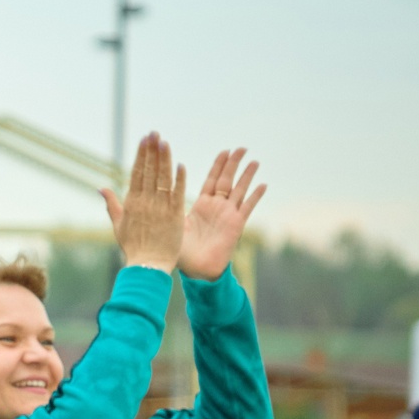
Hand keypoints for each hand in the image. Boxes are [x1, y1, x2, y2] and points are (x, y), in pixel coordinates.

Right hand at [101, 132, 185, 271]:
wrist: (147, 265)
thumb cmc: (133, 247)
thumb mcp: (118, 225)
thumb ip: (111, 204)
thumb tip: (100, 188)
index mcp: (131, 203)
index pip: (136, 173)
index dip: (141, 155)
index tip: (144, 140)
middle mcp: (145, 202)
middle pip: (149, 171)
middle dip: (152, 151)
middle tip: (155, 133)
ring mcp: (160, 208)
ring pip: (162, 178)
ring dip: (164, 159)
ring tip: (165, 142)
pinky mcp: (174, 215)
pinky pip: (176, 193)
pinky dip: (178, 179)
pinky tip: (180, 165)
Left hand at [178, 147, 264, 280]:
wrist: (196, 270)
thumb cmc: (183, 251)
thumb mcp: (175, 225)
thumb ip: (170, 209)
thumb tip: (155, 195)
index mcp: (202, 205)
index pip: (211, 180)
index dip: (218, 166)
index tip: (224, 151)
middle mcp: (216, 207)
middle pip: (227, 180)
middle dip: (233, 164)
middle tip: (240, 148)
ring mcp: (228, 215)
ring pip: (239, 190)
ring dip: (247, 175)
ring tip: (254, 161)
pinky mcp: (236, 224)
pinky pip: (247, 207)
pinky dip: (255, 196)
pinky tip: (263, 185)